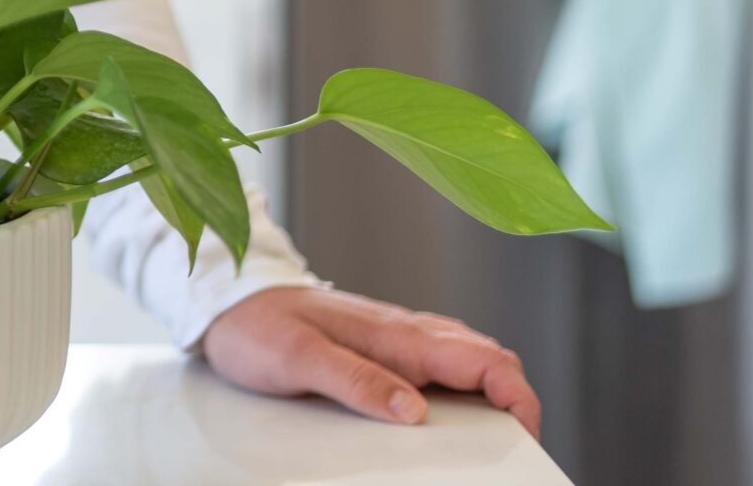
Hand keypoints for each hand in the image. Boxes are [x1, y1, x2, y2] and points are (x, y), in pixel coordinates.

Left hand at [199, 287, 541, 441]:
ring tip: (485, 444)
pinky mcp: (385, 350)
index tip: (524, 437)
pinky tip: (445, 421)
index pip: (485, 360)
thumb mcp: (298, 358)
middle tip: (512, 451)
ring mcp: (399, 339)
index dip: (518, 398)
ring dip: (490, 399)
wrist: (228, 301)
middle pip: (491, 362)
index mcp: (397, 334)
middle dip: (515, 405)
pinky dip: (461, 394)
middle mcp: (407, 332)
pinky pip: (440, 369)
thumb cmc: (258, 326)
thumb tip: (413, 410)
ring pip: (470, 364)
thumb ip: (355, 380)